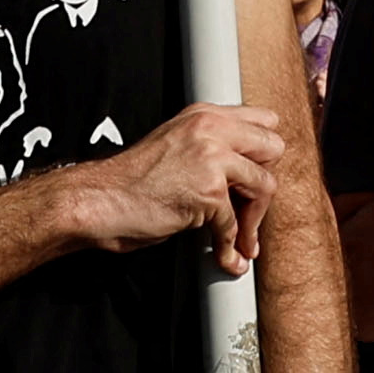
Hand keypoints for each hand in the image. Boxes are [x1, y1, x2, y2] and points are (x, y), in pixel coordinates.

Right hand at [54, 101, 292, 272]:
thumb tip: (246, 169)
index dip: (263, 153)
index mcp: (205, 115)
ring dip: (254, 222)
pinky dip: (231, 247)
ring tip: (243, 240)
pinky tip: (227, 257)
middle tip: (248, 206)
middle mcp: (210, 129)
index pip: (265, 120)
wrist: (100, 199)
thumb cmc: (133, 181)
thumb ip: (210, 146)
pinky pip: (235, 224)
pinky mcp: (208, 192)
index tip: (254, 178)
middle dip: (264, 182)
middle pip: (274, 148)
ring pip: (265, 186)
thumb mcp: (176, 144)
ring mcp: (211, 158)